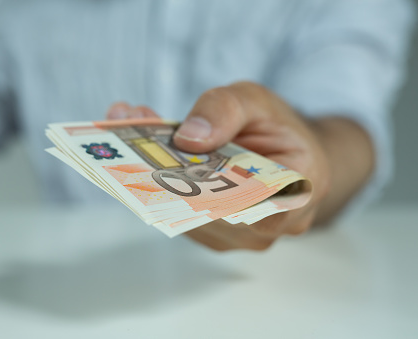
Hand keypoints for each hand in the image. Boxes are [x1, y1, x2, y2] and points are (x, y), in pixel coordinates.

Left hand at [107, 82, 373, 250]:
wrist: (290, 153)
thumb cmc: (279, 129)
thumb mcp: (257, 101)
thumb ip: (226, 110)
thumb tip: (188, 138)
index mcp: (292, 197)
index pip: (241, 201)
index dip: (195, 179)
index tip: (154, 147)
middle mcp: (262, 230)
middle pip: (203, 207)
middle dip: (162, 166)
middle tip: (125, 125)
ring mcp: (234, 236)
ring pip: (185, 211)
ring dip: (153, 170)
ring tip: (126, 126)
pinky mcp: (211, 233)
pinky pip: (180, 211)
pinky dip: (160, 179)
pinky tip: (141, 145)